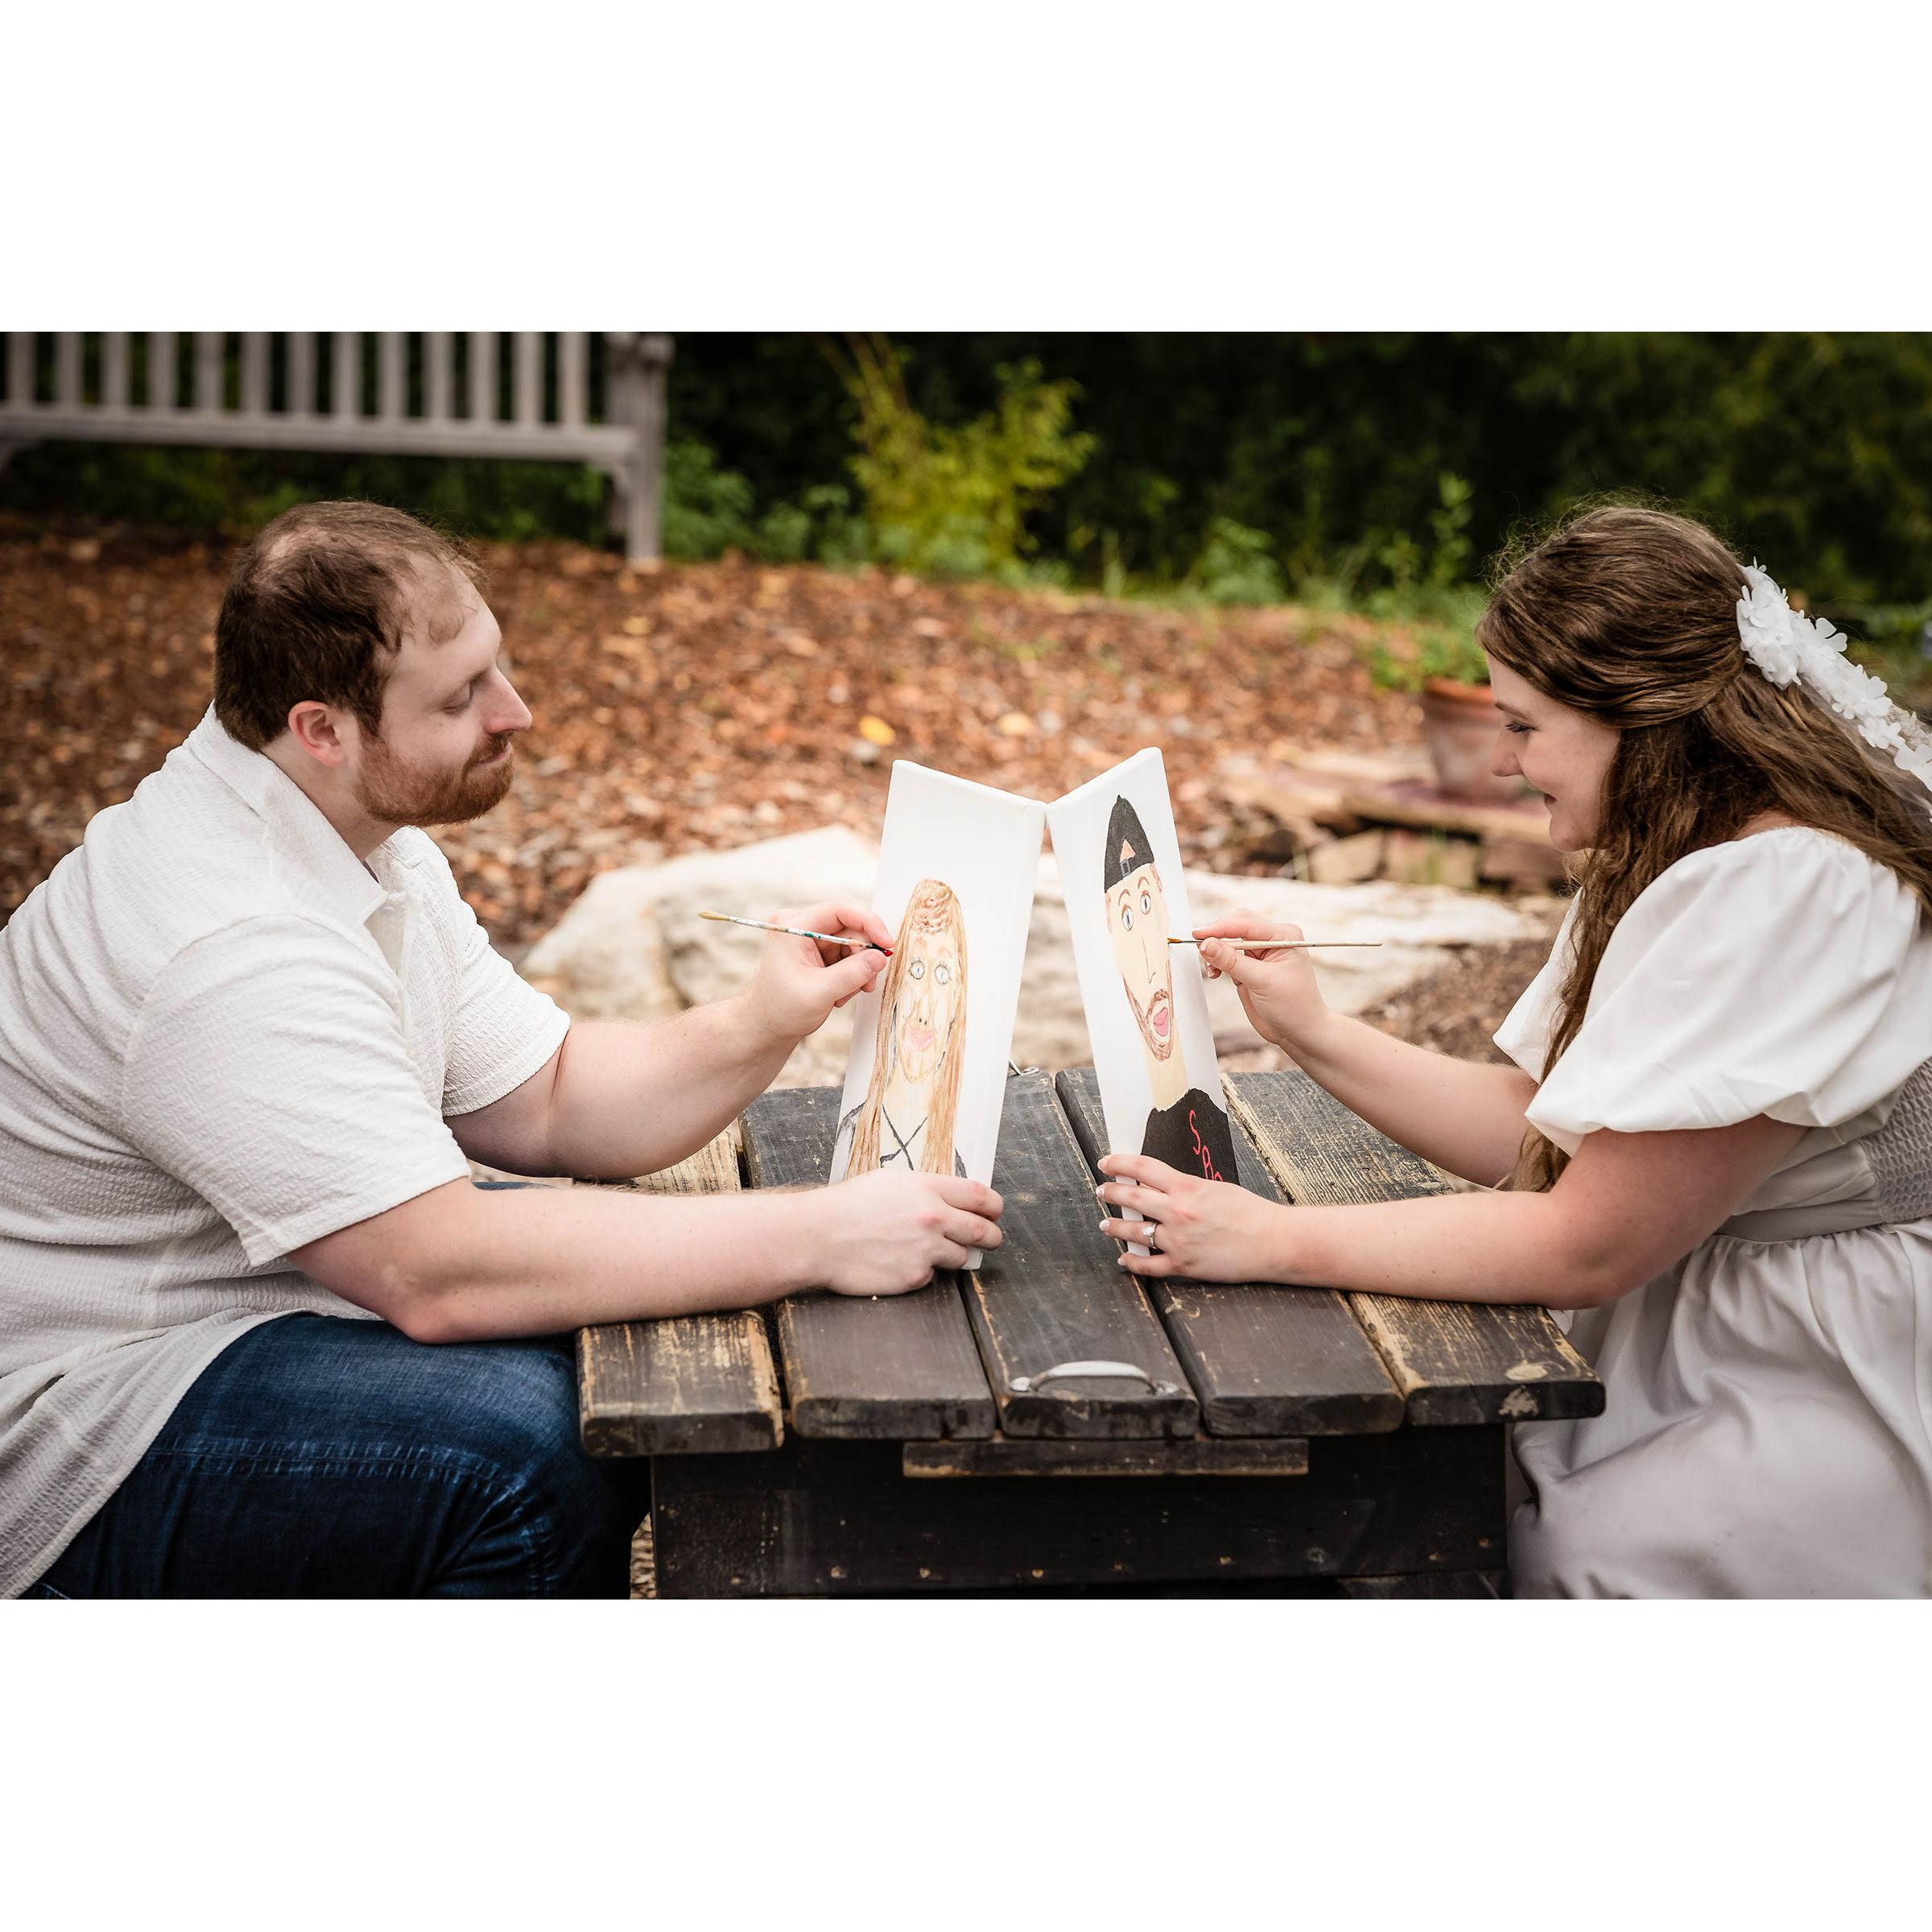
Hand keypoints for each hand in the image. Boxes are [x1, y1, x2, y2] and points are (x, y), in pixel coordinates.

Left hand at [741, 899, 892, 1048]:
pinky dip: (851, 975)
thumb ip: (852, 974)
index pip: (840, 910)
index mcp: (794, 927)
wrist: (765, 1026)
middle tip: (866, 983)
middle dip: (863, 956)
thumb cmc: (780, 1010)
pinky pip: (847, 955)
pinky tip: (839, 993)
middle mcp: (802, 926)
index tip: (886, 944)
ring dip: (857, 970)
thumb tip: (880, 957)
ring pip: (853, 943)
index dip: (869, 923)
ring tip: (843, 994)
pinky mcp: (818, 951)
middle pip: (850, 928)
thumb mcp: (819, 994)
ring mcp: (810, 938)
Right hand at [807, 1168, 1004, 1296]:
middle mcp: (933, 1218)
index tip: (995, 1212)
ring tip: (928, 1249)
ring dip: (953, 1255)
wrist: (819, 1237)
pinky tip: (898, 1261)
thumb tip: (954, 1199)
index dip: (994, 1206)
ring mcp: (926, 1249)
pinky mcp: (915, 1276)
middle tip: (991, 1238)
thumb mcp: (891, 1182)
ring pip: (961, 1256)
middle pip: (983, 1230)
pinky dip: (921, 1270)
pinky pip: (932, 1275)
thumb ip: (926, 1189)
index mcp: (927, 1188)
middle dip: (992, 1236)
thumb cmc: (849, 1206)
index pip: (980, 1196)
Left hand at [1096, 1153, 1283, 1281]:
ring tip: (1105, 1225)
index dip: (1119, 1163)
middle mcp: (1177, 1213)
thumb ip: (1186, 1188)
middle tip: (1101, 1190)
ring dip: (1114, 1227)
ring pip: (1134, 1232)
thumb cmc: (1250, 1212)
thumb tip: (1159, 1186)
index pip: (1142, 1168)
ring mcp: (1178, 1241)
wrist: (1273, 1242)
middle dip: (1110, 1193)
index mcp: (1187, 1188)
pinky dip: (1133, 1262)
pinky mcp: (1184, 1265)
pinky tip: (1124, 1258)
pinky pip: (1149, 1266)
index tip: (1106, 1162)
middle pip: (1131, 1198)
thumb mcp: (1215, 1188)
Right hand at [1192, 910, 1331, 1054]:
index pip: (1245, 923)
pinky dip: (1218, 962)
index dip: (1220, 928)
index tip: (1198, 935)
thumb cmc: (1293, 1006)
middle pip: (1236, 925)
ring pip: (1229, 940)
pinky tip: (1216, 973)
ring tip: (1212, 970)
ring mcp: (1261, 952)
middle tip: (1200, 949)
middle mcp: (1272, 939)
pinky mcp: (1250, 965)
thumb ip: (1232, 961)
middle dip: (1217, 936)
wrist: (1299, 1031)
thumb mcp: (1261, 981)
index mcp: (1283, 935)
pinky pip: (1228, 956)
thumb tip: (1206, 944)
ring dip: (1216, 952)